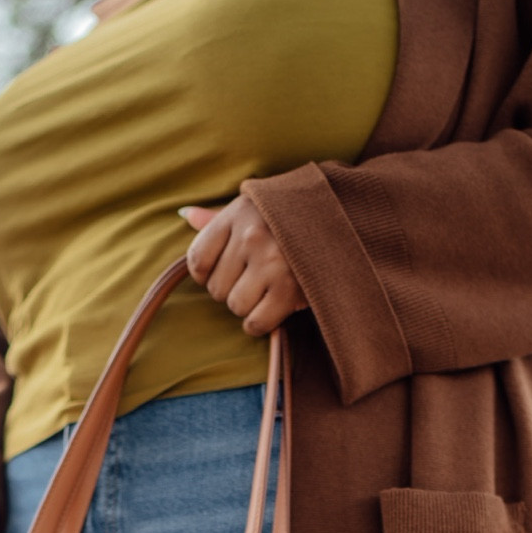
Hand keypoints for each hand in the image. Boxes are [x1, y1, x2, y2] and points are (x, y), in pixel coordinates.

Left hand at [181, 196, 306, 336]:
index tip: (222, 272)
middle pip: (215, 288)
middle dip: (231, 289)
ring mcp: (271, 263)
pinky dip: (260, 323)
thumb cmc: (291, 220)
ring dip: (247, 306)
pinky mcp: (289, 289)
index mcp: (238, 213)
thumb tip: (186, 216)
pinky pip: (255, 323)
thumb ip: (219, 219)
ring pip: (234, 306)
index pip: (197, 258)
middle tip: (254, 280)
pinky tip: (273, 308)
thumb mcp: (255, 208)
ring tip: (266, 291)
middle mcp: (251, 236)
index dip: (205, 273)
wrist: (345, 223)